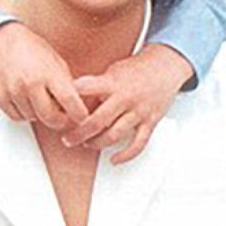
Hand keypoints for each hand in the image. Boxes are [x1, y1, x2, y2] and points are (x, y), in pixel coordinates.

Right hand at [0, 22, 88, 129]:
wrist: (3, 40)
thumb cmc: (32, 50)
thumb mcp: (57, 63)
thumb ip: (67, 85)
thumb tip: (77, 107)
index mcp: (49, 73)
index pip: (70, 101)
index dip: (79, 113)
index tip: (81, 115)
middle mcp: (31, 83)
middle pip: (50, 118)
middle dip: (59, 120)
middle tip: (61, 116)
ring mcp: (14, 91)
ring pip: (32, 119)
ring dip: (38, 114)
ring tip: (38, 98)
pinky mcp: (0, 96)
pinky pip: (16, 117)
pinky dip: (23, 113)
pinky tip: (25, 99)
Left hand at [66, 44, 193, 164]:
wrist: (165, 66)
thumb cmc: (137, 69)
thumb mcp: (113, 71)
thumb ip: (96, 86)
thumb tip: (74, 99)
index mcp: (114, 83)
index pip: (88, 89)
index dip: (73, 98)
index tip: (59, 109)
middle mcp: (126, 98)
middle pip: (98, 121)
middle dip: (79, 133)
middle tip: (68, 139)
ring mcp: (139, 111)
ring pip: (114, 135)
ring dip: (97, 143)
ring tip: (86, 144)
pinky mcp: (150, 122)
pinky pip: (138, 144)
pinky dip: (125, 155)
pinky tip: (113, 159)